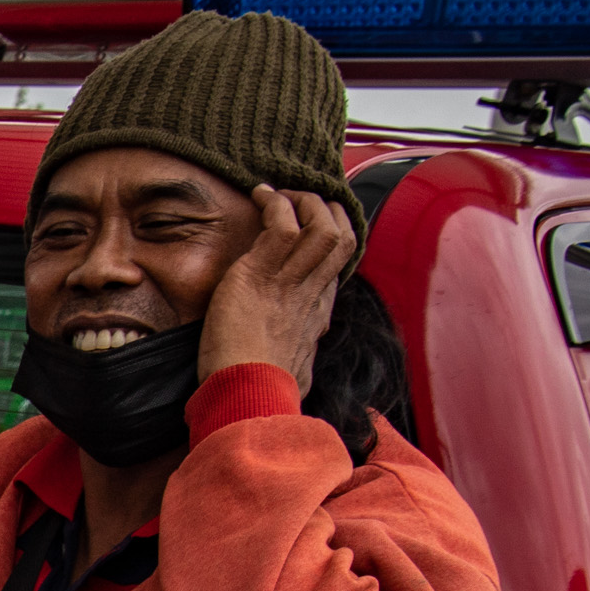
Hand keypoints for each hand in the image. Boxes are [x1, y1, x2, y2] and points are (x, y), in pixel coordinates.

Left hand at [196, 187, 354, 393]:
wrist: (248, 397)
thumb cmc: (259, 391)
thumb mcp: (292, 369)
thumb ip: (299, 356)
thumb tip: (301, 369)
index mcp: (317, 311)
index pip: (338, 261)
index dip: (333, 233)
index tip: (313, 222)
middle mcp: (311, 292)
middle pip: (341, 236)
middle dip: (325, 209)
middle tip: (297, 200)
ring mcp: (289, 282)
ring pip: (320, 224)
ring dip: (302, 200)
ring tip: (279, 194)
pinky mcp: (260, 275)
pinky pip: (280, 224)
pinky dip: (273, 202)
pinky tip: (259, 195)